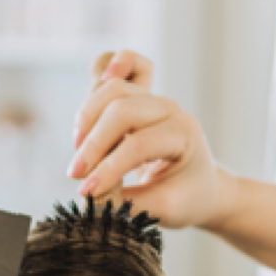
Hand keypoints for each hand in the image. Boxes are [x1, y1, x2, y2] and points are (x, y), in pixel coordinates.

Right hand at [69, 49, 237, 229]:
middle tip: (76, 175)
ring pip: (114, 89)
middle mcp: (170, 110)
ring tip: (79, 151)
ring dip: (88, 118)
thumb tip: (93, 200)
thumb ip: (130, 205)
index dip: (108, 169)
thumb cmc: (186, 198)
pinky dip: (108, 67)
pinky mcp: (141, 94)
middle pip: (122, 110)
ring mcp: (155, 98)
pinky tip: (98, 81)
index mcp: (183, 137)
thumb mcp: (166, 210)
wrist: (199, 185)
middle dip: (94, 144)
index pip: (137, 145)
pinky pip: (126, 65)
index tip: (86, 194)